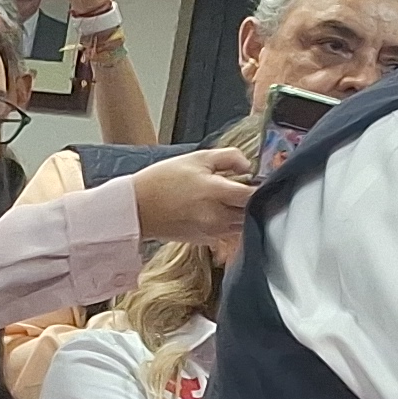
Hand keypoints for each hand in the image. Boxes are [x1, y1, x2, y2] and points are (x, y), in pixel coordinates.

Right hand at [126, 147, 258, 243]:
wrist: (136, 208)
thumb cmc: (162, 180)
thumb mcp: (196, 159)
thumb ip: (228, 157)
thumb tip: (248, 166)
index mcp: (215, 192)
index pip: (254, 195)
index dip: (261, 187)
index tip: (259, 180)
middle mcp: (217, 216)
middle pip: (252, 212)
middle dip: (253, 201)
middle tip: (246, 188)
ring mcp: (213, 231)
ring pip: (243, 224)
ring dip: (243, 213)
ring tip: (231, 199)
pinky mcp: (207, 240)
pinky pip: (230, 233)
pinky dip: (231, 223)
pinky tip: (220, 211)